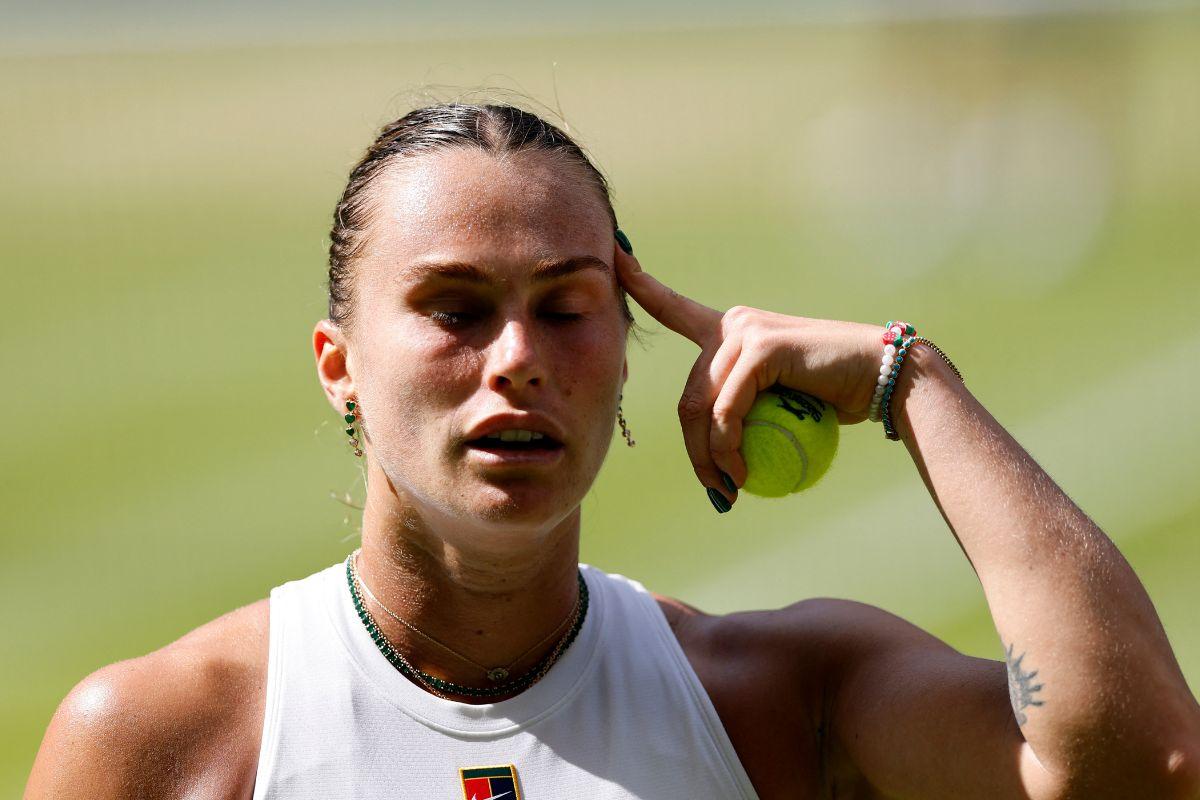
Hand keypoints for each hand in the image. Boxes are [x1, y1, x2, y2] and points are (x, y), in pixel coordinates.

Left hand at [613, 240, 882, 504]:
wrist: (883, 380)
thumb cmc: (837, 399)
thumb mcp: (778, 406)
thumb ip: (742, 414)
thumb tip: (715, 462)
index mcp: (731, 330)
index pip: (675, 309)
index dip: (641, 285)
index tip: (616, 259)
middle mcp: (732, 324)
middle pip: (687, 395)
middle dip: (695, 451)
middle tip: (717, 489)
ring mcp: (744, 331)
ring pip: (700, 406)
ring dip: (710, 458)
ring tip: (730, 489)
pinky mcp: (760, 347)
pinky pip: (726, 409)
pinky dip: (729, 446)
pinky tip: (742, 472)